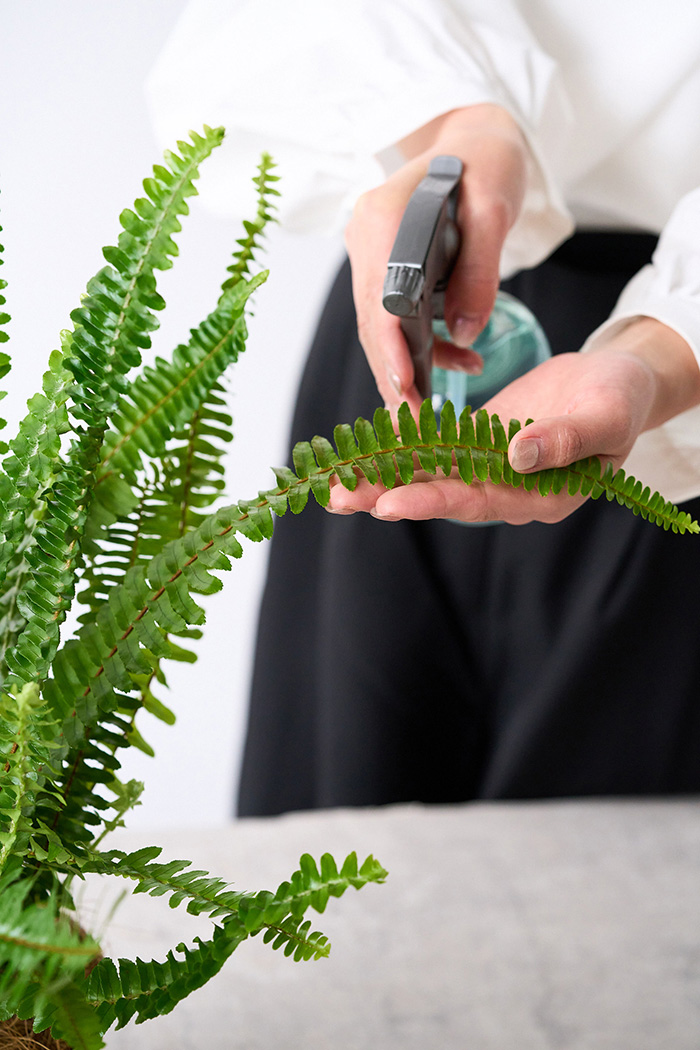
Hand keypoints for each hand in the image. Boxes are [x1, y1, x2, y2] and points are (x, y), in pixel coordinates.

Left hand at [327, 318, 699, 524]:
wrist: (617, 381)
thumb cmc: (621, 399)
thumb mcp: (606, 416)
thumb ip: (567, 441)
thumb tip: (518, 457)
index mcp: (540, 495)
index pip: (479, 500)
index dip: (434, 500)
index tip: (390, 504)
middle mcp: (507, 488)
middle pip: (440, 493)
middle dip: (387, 494)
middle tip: (337, 498)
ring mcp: (489, 465)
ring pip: (429, 472)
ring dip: (382, 475)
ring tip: (333, 481)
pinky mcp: (476, 440)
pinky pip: (434, 445)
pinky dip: (400, 445)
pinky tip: (363, 445)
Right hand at [344, 104, 528, 414]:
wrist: (476, 140)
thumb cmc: (487, 161)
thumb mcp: (494, 209)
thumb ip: (480, 271)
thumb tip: (466, 332)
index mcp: (383, 219)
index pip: (378, 298)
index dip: (389, 348)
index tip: (404, 388)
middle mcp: (366, 239)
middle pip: (373, 321)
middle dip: (393, 374)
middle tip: (412, 426)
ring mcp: (372, 255)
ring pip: (382, 327)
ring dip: (408, 367)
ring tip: (435, 409)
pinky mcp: (386, 269)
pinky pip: (397, 318)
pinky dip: (424, 346)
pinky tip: (460, 358)